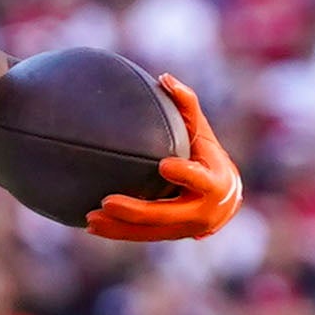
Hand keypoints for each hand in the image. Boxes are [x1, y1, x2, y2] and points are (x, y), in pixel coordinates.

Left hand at [85, 74, 242, 241]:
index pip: (201, 179)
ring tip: (90, 218)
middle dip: (137, 211)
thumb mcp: (202, 131)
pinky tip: (91, 226)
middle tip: (107, 201)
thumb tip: (164, 77)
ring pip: (150, 231)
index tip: (164, 165)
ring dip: (119, 227)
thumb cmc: (207, 155)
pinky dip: (118, 232)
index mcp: (215, 182)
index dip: (185, 174)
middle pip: (167, 214)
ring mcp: (186, 229)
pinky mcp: (170, 236)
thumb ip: (186, 105)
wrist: (223, 199)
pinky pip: (142, 236)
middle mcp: (203, 211)